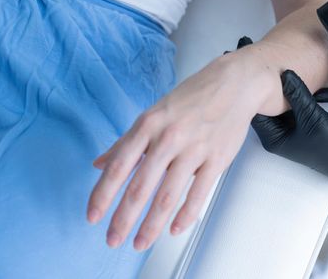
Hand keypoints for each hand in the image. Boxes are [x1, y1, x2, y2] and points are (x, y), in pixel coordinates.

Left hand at [87, 43, 276, 251]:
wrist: (234, 84)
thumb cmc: (192, 98)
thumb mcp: (154, 113)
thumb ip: (127, 141)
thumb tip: (100, 164)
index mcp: (148, 125)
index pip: (119, 166)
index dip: (103, 194)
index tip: (93, 216)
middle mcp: (169, 138)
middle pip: (141, 186)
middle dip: (124, 218)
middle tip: (113, 240)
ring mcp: (195, 149)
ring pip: (168, 195)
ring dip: (152, 224)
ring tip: (140, 242)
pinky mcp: (217, 158)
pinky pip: (199, 193)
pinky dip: (186, 215)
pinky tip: (174, 229)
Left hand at [251, 70, 327, 189]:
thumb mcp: (313, 119)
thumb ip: (298, 95)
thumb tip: (284, 73)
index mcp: (272, 137)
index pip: (253, 109)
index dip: (251, 87)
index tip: (251, 66)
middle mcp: (275, 132)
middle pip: (261, 103)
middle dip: (261, 83)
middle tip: (260, 58)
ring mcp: (287, 127)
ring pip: (275, 101)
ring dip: (275, 85)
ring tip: (270, 62)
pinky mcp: (299, 120)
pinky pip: (289, 102)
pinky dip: (288, 90)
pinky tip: (288, 74)